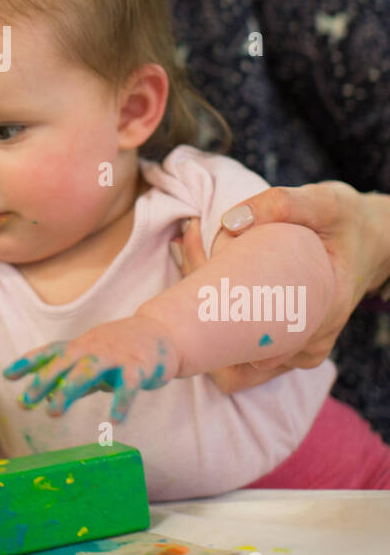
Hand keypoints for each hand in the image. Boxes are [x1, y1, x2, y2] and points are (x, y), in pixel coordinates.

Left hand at [3, 317, 177, 423]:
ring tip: (53, 411)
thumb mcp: (90, 359)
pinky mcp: (139, 367)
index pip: (50, 352)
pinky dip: (121, 402)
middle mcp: (93, 348)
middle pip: (63, 362)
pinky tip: (114, 421)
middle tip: (25, 402)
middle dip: (42, 381)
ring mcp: (115, 356)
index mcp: (80, 347)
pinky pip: (129, 386)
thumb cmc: (119, 350)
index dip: (28, 362)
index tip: (7, 376)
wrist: (160, 333)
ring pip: (88, 370)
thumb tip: (46, 398)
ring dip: (69, 389)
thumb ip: (70, 376)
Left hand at [169, 181, 387, 394]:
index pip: (246, 332)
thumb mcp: (326, 203)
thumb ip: (283, 204)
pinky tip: (204, 267)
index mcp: (319, 317)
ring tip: (188, 248)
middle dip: (197, 298)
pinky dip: (217, 312)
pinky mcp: (287, 345)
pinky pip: (242, 345)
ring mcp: (295, 351)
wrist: (373, 241)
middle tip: (184, 241)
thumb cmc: (349, 222)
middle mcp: (304, 347)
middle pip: (230, 347)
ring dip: (203, 306)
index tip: (189, 246)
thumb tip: (229, 222)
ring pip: (231, 351)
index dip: (208, 299)